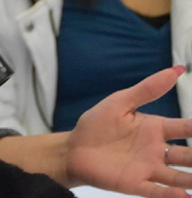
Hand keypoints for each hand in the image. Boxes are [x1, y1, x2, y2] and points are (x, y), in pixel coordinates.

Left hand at [67, 65, 191, 197]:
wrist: (73, 148)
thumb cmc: (97, 124)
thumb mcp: (121, 102)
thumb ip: (148, 89)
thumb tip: (178, 69)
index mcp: (156, 128)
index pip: (187, 128)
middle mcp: (157, 151)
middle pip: (189, 155)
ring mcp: (147, 168)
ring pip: (179, 176)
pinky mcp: (134, 184)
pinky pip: (156, 192)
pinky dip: (172, 195)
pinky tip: (186, 195)